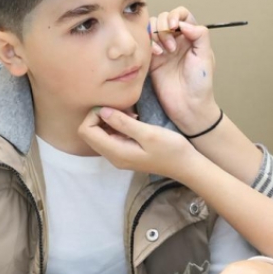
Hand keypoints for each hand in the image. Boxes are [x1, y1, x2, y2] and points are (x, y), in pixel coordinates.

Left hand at [78, 106, 199, 180]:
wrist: (185, 165)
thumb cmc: (171, 149)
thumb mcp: (148, 134)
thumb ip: (123, 123)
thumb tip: (102, 111)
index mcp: (115, 152)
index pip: (86, 131)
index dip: (95, 115)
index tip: (114, 108)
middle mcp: (112, 156)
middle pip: (89, 132)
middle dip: (101, 116)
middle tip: (124, 111)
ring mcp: (118, 155)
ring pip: (100, 133)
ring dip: (110, 120)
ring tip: (131, 115)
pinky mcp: (125, 152)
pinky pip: (111, 136)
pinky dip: (117, 125)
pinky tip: (134, 120)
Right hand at [149, 7, 220, 133]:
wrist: (188, 105)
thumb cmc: (200, 83)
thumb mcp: (206, 56)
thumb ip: (199, 35)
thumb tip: (184, 23)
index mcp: (191, 37)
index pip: (181, 14)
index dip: (176, 15)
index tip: (175, 26)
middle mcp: (176, 40)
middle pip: (164, 18)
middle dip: (164, 27)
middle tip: (171, 46)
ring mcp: (163, 49)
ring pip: (152, 28)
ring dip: (156, 34)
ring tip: (164, 51)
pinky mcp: (152, 59)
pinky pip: (145, 43)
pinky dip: (148, 43)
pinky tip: (156, 54)